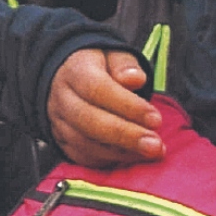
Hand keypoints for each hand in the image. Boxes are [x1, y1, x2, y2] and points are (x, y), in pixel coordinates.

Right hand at [48, 47, 161, 167]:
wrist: (67, 77)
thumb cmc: (99, 67)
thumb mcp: (113, 55)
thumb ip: (125, 65)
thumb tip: (135, 79)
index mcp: (75, 71)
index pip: (97, 89)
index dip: (127, 106)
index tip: (155, 119)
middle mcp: (62, 98)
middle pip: (89, 121)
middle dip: (126, 135)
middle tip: (155, 145)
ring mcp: (59, 123)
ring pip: (86, 143)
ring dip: (121, 152)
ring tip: (151, 152)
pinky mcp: (62, 142)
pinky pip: (84, 157)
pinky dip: (110, 160)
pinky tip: (134, 157)